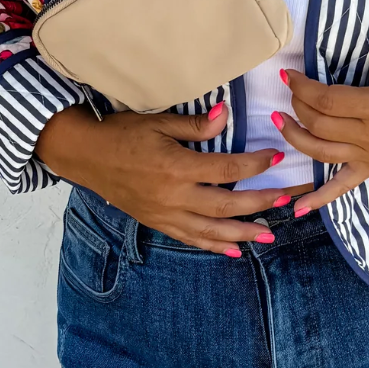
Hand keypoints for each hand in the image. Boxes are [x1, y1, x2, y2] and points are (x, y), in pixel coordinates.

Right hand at [34, 102, 289, 254]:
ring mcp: (165, 214)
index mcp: (178, 167)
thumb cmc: (121, 133)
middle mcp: (174, 196)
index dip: (256, 165)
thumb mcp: (158, 122)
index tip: (276, 158)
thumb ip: (195, 126)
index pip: (228, 171)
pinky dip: (213, 246)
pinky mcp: (157, 222)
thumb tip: (225, 116)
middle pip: (226, 206)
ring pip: (211, 231)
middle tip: (283, 202)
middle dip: (258, 204)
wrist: (85, 155)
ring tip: (268, 236)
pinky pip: (190, 238)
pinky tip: (232, 251)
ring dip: (242, 234)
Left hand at [276, 33, 368, 215]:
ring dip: (295, 137)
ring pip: (321, 152)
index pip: (329, 100)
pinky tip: (298, 207)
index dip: (303, 88)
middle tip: (290, 90)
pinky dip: (320, 198)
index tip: (289, 74)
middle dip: (297, 106)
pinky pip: (342, 186)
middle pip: (320, 124)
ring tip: (279, 120)